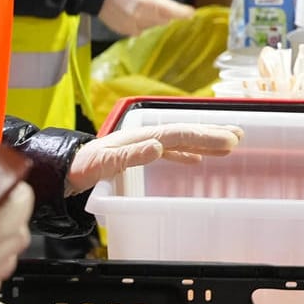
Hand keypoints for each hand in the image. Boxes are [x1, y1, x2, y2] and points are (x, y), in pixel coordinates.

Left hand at [66, 123, 242, 194]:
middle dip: (212, 133)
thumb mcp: (102, 162)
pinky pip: (172, 152)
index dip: (205, 136)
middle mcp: (145, 138)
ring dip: (205, 141)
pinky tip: (199, 160)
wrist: (64, 171)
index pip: (180, 134)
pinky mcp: (140, 156)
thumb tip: (159, 147)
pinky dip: (188, 153)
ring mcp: (144, 146)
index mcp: (140, 137)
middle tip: (240, 136)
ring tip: (230, 142)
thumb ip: (130, 156)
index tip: (228, 141)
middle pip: (185, 133)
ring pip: (182, 141)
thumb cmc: (82, 167)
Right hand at [99, 0, 193, 36]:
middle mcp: (142, 17)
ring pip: (153, 25)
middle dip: (168, 11)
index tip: (191, 11)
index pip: (173, 12)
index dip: (185, 12)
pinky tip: (136, 12)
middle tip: (163, 0)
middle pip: (165, 19)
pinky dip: (143, 22)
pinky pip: (140, 29)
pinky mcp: (123, 30)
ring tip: (146, 3)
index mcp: (148, 1)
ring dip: (155, 17)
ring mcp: (131, 25)